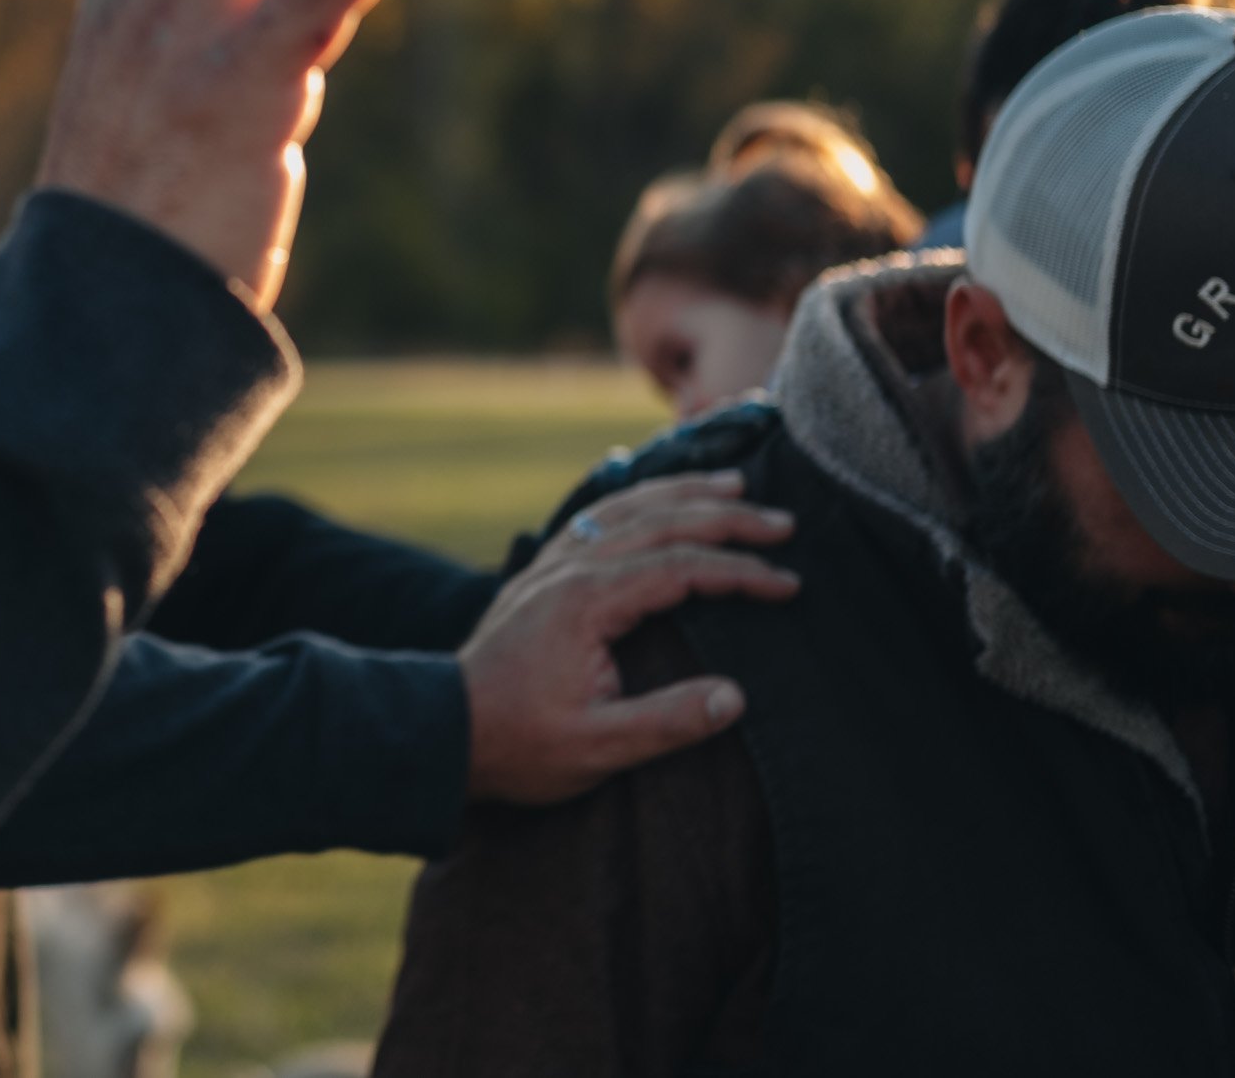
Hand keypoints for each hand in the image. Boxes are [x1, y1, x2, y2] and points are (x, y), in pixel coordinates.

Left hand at [461, 472, 797, 804]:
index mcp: (587, 600)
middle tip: (783, 523)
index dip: (741, 574)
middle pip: (661, 522)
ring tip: (734, 485)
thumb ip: (667, 722)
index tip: (789, 585)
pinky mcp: (542, 572)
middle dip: (727, 518)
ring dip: (684, 494)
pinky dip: (638, 499)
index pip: (681, 568)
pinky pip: (598, 516)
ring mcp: (552, 564)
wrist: (445, 729)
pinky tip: (656, 499)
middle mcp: (570, 567)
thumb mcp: (597, 748)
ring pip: (627, 508)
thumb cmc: (520, 743)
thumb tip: (736, 697)